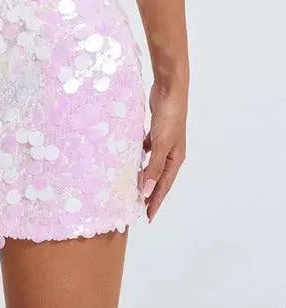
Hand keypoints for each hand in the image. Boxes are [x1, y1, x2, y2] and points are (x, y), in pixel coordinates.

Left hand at [138, 81, 186, 220]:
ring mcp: (164, 142)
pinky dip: (140, 156)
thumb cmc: (169, 117)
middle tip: (139, 207)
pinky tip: (131, 159)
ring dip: (144, 175)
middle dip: (150, 192)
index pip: (164, 186)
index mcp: (175, 159)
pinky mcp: (157, 131)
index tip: (148, 217)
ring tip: (133, 186)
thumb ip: (154, 167)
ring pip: (152, 164)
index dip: (156, 201)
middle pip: (159, 177)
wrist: (170, 90)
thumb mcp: (160, 144)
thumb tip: (147, 191)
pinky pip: (147, 149)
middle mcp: (171, 153)